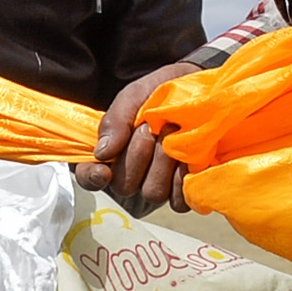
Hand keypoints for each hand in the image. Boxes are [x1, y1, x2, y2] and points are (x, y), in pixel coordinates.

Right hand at [76, 62, 190, 214]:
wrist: (202, 89)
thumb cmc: (162, 93)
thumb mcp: (136, 96)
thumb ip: (116, 119)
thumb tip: (102, 152)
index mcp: (113, 152)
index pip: (89, 176)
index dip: (92, 177)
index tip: (104, 169)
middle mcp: (134, 173)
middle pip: (124, 185)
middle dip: (137, 155)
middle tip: (150, 128)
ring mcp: (160, 184)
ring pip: (152, 193)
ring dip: (163, 162)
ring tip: (173, 133)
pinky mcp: (184, 190)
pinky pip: (179, 201)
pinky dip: (184, 178)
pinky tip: (190, 155)